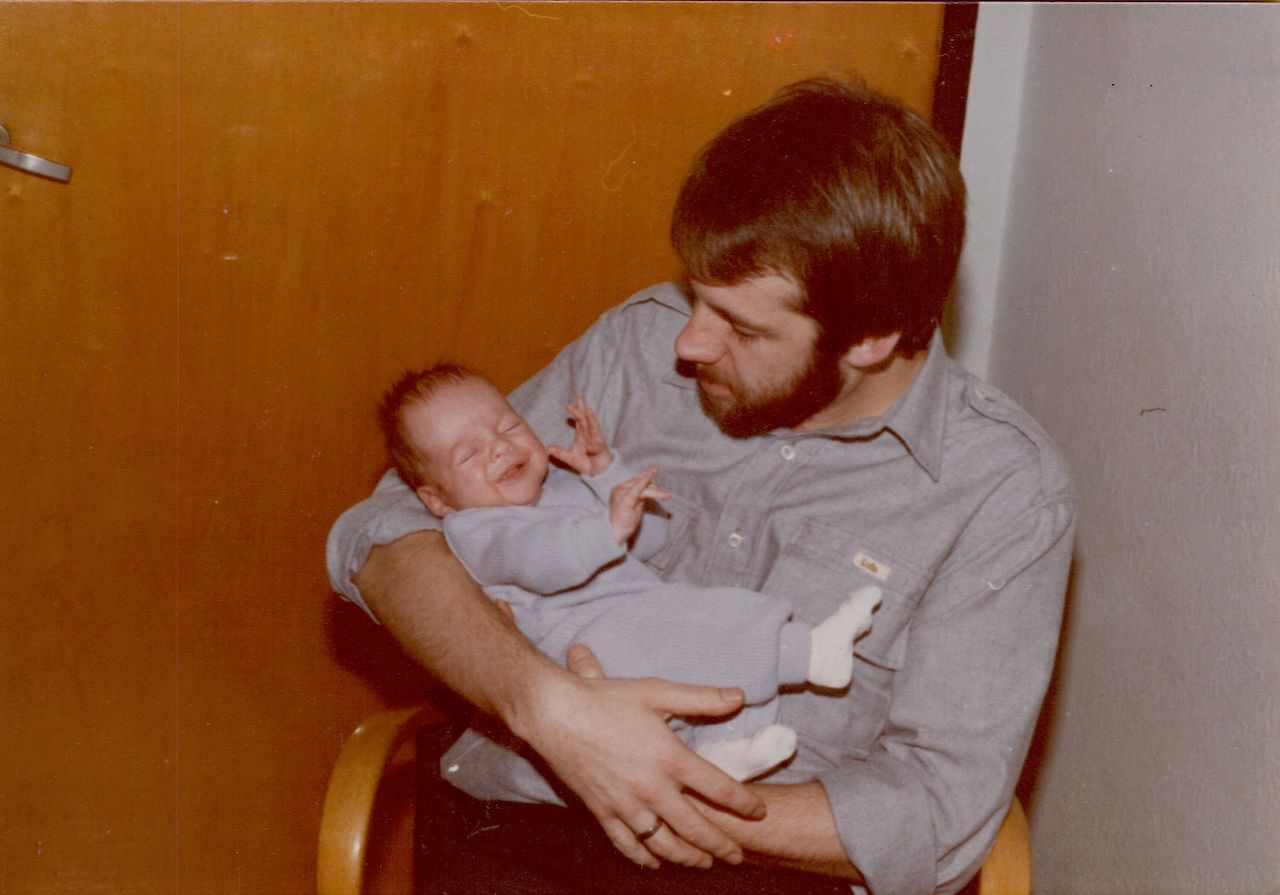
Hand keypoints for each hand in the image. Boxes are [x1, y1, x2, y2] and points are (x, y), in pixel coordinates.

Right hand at [513, 645, 762, 870]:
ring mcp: (625, 805)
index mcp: (670, 758)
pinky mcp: (601, 811)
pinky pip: (627, 844)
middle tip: (738, 856)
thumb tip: (739, 696)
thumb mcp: (657, 691)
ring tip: (704, 862)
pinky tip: (655, 863)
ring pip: (664, 844)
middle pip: (696, 828)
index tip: (758, 813)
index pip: (719, 789)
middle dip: (721, 845)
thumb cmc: (606, 699)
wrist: (555, 714)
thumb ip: (701, 698)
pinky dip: (644, 858)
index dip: (743, 804)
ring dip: (688, 857)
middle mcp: (651, 788)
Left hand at [548, 396, 612, 475]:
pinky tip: (588, 447)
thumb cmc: (586, 462)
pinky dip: (592, 446)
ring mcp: (596, 440)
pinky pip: (596, 446)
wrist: (598, 472)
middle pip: (585, 419)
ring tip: (588, 411)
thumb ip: (560, 453)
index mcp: (581, 434)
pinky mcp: (602, 449)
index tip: (570, 403)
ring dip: (591, 419)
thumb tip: (548, 448)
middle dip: (581, 409)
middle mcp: (589, 435)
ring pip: (593, 428)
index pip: (578, 420)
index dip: (575, 411)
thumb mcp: (570, 458)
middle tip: (578, 398)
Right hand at [608, 466, 671, 543]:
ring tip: (668, 495)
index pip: (636, 480)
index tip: (655, 469)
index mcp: (620, 489)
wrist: (614, 533)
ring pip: (643, 487)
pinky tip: (651, 477)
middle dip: (655, 488)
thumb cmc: (623, 522)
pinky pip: (637, 490)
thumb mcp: (634, 505)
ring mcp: (621, 494)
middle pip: (641, 482)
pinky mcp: (625, 501)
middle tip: (667, 495)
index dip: (646, 476)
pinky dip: (645, 482)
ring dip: (657, 491)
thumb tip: (651, 489)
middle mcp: (620, 489)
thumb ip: (640, 496)